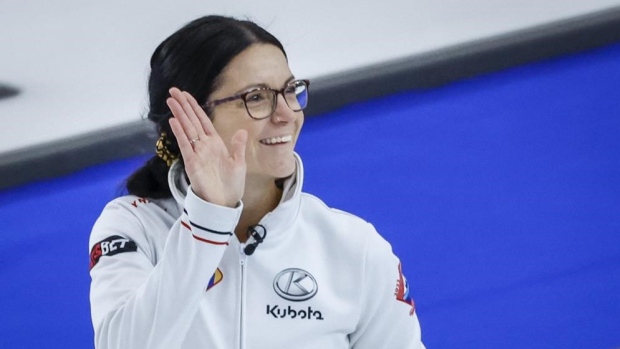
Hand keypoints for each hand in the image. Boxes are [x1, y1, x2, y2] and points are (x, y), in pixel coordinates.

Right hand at [167, 87, 247, 206]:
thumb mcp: (239, 163)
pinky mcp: (192, 162)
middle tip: (173, 90)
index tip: (186, 95)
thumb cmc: (231, 185)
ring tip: (171, 100)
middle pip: (192, 121)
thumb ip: (238, 146)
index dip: (194, 107)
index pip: (203, 121)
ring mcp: (197, 153)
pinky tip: (174, 120)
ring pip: (187, 129)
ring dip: (179, 114)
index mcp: (215, 144)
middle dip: (183, 105)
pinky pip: (185, 144)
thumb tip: (241, 131)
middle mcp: (204, 146)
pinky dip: (180, 132)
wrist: (224, 203)